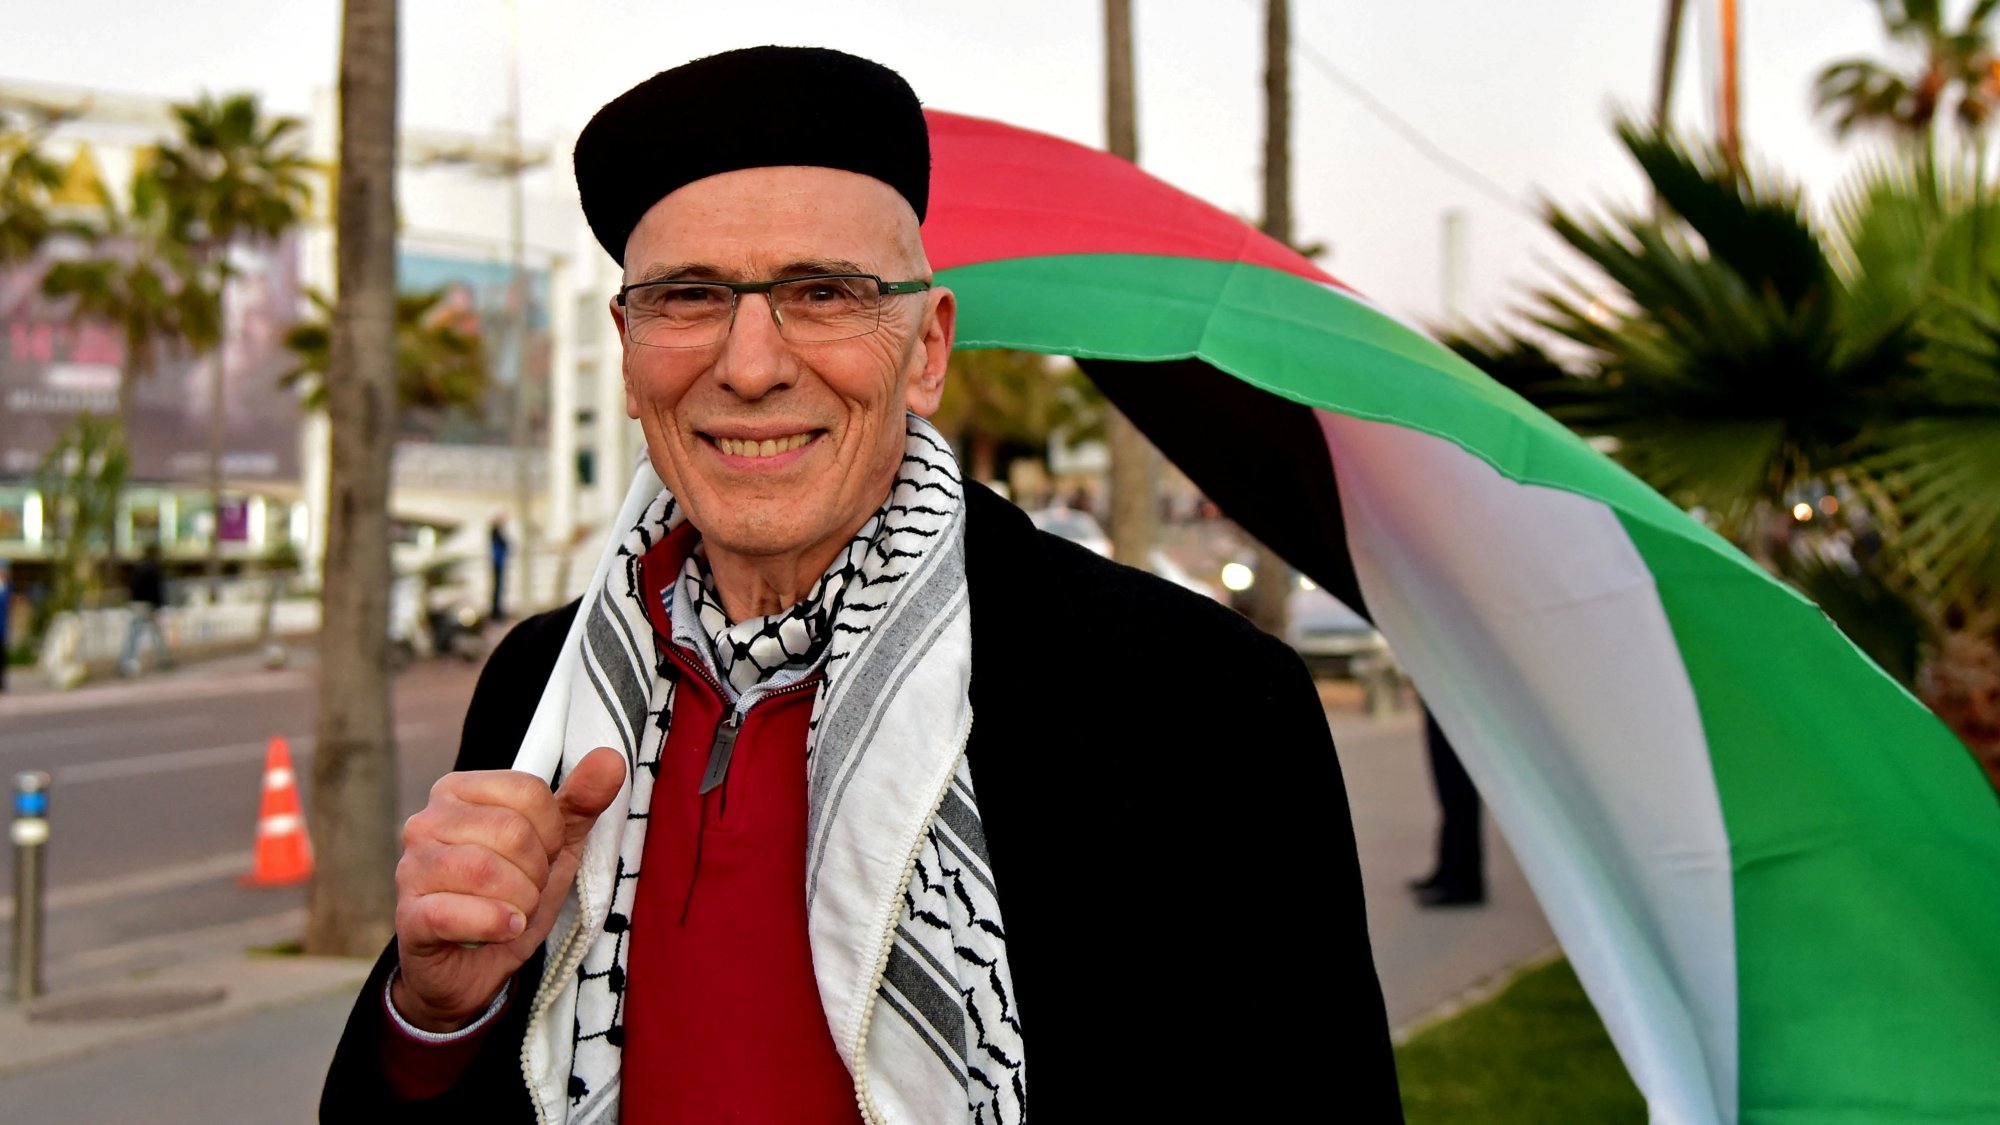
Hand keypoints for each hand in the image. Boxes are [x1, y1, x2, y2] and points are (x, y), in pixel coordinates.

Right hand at [391, 746, 625, 1031]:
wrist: (472, 968)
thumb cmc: (510, 897)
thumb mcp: (554, 848)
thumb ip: (581, 802)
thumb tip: (610, 759)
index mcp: (459, 791)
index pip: (529, 792)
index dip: (552, 834)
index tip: (541, 857)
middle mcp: (426, 822)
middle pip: (512, 831)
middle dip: (536, 872)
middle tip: (525, 891)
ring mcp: (411, 868)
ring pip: (486, 871)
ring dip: (520, 901)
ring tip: (514, 912)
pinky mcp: (408, 916)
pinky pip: (456, 913)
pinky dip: (495, 925)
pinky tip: (504, 929)